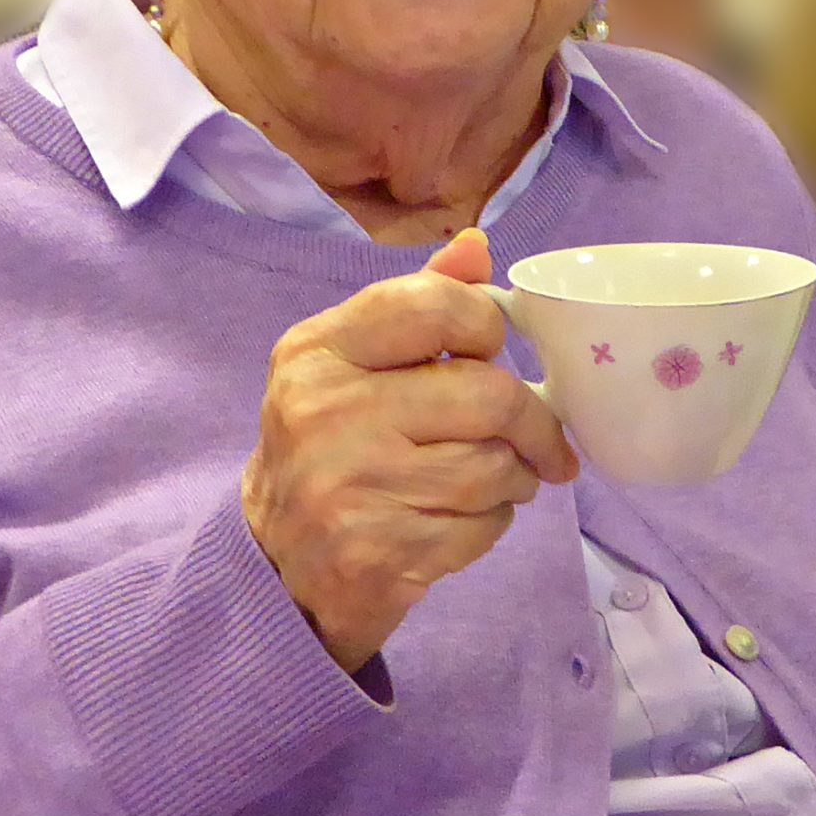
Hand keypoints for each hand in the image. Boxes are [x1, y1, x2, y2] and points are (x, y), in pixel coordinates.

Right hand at [242, 227, 578, 672]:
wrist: (275, 567)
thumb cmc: (327, 449)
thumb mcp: (349, 366)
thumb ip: (415, 305)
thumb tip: (476, 247)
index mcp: (317, 352)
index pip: (433, 305)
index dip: (486, 324)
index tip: (496, 351)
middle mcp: (326, 413)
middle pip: (487, 394)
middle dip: (532, 421)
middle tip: (540, 439)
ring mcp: (351, 487)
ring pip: (495, 466)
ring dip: (514, 476)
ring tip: (495, 479)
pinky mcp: (379, 554)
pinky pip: (484, 527)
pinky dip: (492, 524)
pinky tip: (461, 520)